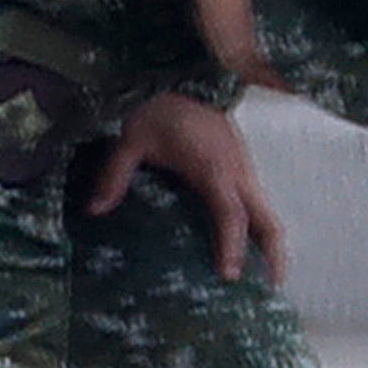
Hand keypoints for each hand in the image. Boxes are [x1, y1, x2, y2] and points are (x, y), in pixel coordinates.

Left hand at [86, 91, 284, 283]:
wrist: (184, 79)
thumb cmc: (160, 110)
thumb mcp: (131, 139)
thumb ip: (114, 175)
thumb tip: (94, 211)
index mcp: (213, 168)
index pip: (230, 213)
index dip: (232, 244)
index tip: (230, 275)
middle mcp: (237, 172)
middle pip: (268, 218)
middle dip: (274, 253)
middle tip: (272, 288)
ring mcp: (244, 170)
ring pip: (267, 211)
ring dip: (270, 243)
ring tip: (265, 278)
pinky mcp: (241, 168)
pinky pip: (257, 204)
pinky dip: (259, 228)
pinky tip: (248, 248)